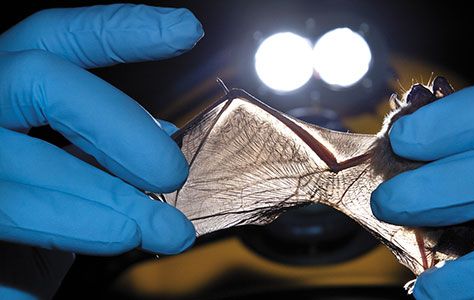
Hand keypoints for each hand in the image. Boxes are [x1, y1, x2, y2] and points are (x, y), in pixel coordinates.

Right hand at [0, 4, 202, 298]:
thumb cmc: (25, 218)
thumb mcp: (61, 174)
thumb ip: (97, 148)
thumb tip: (162, 134)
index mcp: (4, 93)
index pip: (53, 38)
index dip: (117, 29)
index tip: (186, 30)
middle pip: (40, 82)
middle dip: (118, 125)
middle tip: (172, 172)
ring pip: (23, 162)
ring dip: (103, 198)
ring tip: (160, 230)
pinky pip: (7, 215)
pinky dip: (57, 237)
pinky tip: (97, 248)